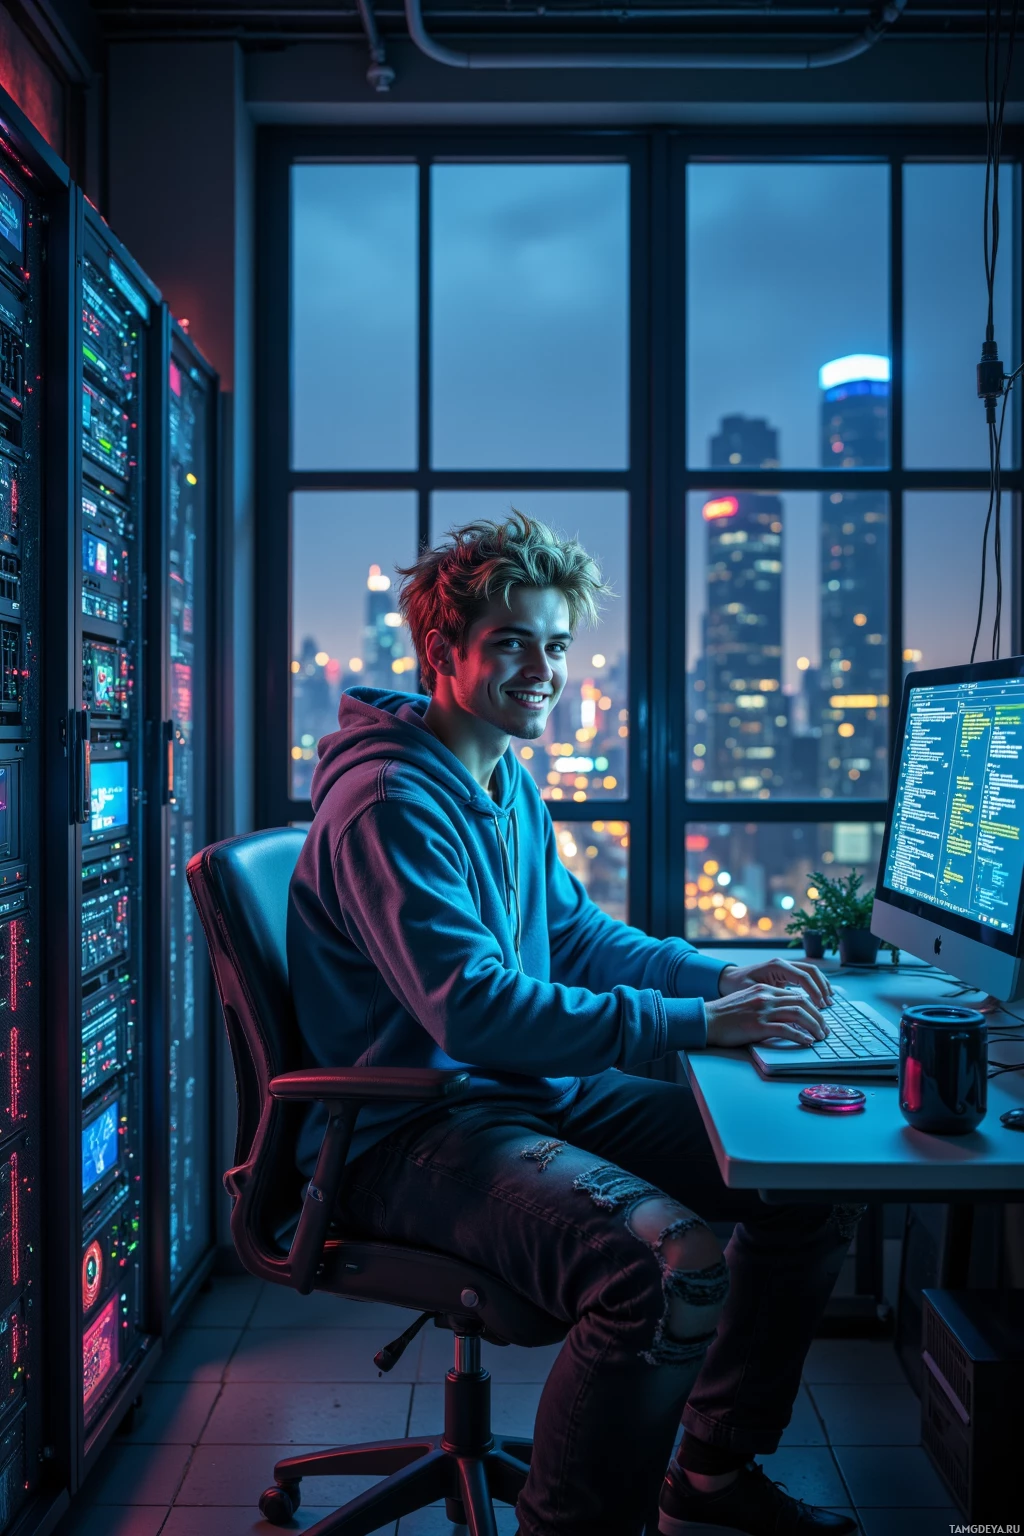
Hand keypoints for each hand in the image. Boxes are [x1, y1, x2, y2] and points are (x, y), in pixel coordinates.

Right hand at [705, 983, 827, 1048]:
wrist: (706, 1019)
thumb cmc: (725, 1014)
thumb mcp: (748, 1000)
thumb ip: (766, 1003)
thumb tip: (786, 1016)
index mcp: (764, 990)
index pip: (796, 995)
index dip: (811, 1007)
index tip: (819, 1018)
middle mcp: (766, 997)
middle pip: (801, 1002)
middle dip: (818, 1016)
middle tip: (825, 1029)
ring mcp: (762, 1011)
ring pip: (798, 1014)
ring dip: (814, 1026)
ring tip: (821, 1036)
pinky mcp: (758, 1026)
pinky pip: (786, 1030)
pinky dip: (799, 1036)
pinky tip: (807, 1042)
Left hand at [718, 956, 832, 1008]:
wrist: (727, 979)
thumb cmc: (737, 987)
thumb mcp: (754, 993)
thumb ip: (773, 999)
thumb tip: (792, 1011)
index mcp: (776, 966)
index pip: (803, 977)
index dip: (815, 991)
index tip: (821, 1006)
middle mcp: (783, 963)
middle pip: (811, 971)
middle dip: (822, 987)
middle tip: (828, 1005)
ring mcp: (785, 966)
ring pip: (811, 972)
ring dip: (822, 985)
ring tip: (828, 1001)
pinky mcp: (785, 973)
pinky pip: (805, 976)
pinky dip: (815, 984)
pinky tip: (820, 996)